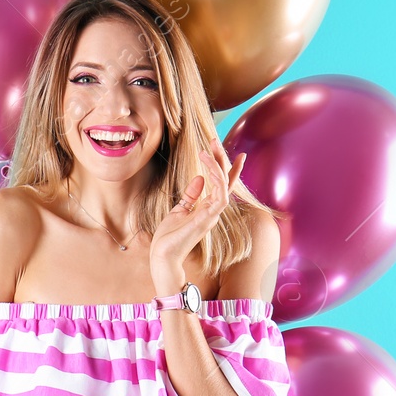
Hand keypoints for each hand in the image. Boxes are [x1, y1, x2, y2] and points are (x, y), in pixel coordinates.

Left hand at [151, 133, 245, 289]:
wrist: (163, 256)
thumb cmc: (169, 238)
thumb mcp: (179, 210)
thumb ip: (190, 195)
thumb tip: (199, 178)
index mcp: (207, 208)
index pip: (223, 184)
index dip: (228, 168)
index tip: (232, 151)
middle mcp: (213, 210)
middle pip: (224, 180)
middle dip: (221, 158)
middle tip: (214, 139)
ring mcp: (212, 214)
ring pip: (224, 185)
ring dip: (217, 165)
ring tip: (207, 150)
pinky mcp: (207, 218)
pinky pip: (219, 195)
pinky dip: (216, 180)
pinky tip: (207, 167)